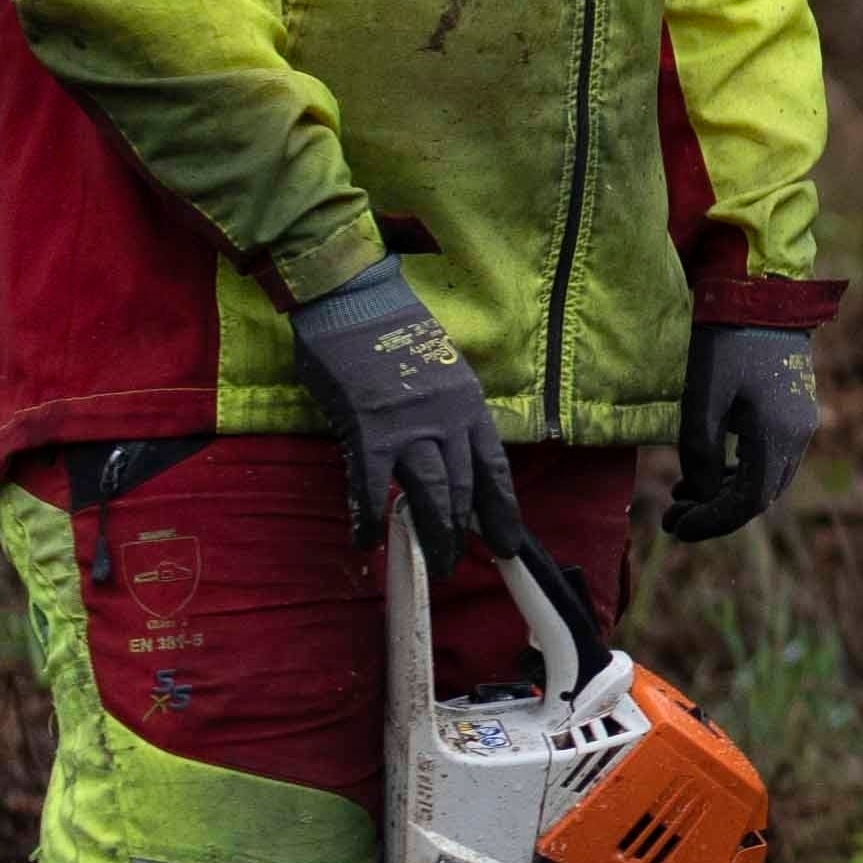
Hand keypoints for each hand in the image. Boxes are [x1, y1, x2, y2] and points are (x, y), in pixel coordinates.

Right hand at [287, 265, 540, 573]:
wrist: (355, 299)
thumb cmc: (393, 333)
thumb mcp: (441, 370)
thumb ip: (448, 412)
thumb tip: (449, 454)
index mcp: (469, 405)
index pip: (494, 469)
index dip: (502, 510)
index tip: (506, 542)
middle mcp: (448, 419)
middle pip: (464, 490)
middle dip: (462, 533)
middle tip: (454, 564)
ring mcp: (409, 425)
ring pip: (430, 494)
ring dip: (431, 535)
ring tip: (429, 564)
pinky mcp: (367, 429)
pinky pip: (370, 485)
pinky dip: (368, 516)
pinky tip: (365, 540)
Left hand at [664, 321, 823, 541]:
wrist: (761, 297)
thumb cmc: (726, 344)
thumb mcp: (702, 400)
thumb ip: (700, 454)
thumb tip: (699, 494)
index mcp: (778, 435)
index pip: (748, 502)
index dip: (711, 522)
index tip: (675, 527)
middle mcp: (799, 435)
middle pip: (761, 497)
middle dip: (716, 513)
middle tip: (673, 515)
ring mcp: (801, 423)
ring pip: (767, 480)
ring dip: (727, 493)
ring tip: (683, 493)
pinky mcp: (795, 411)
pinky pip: (770, 457)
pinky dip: (740, 472)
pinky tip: (709, 470)